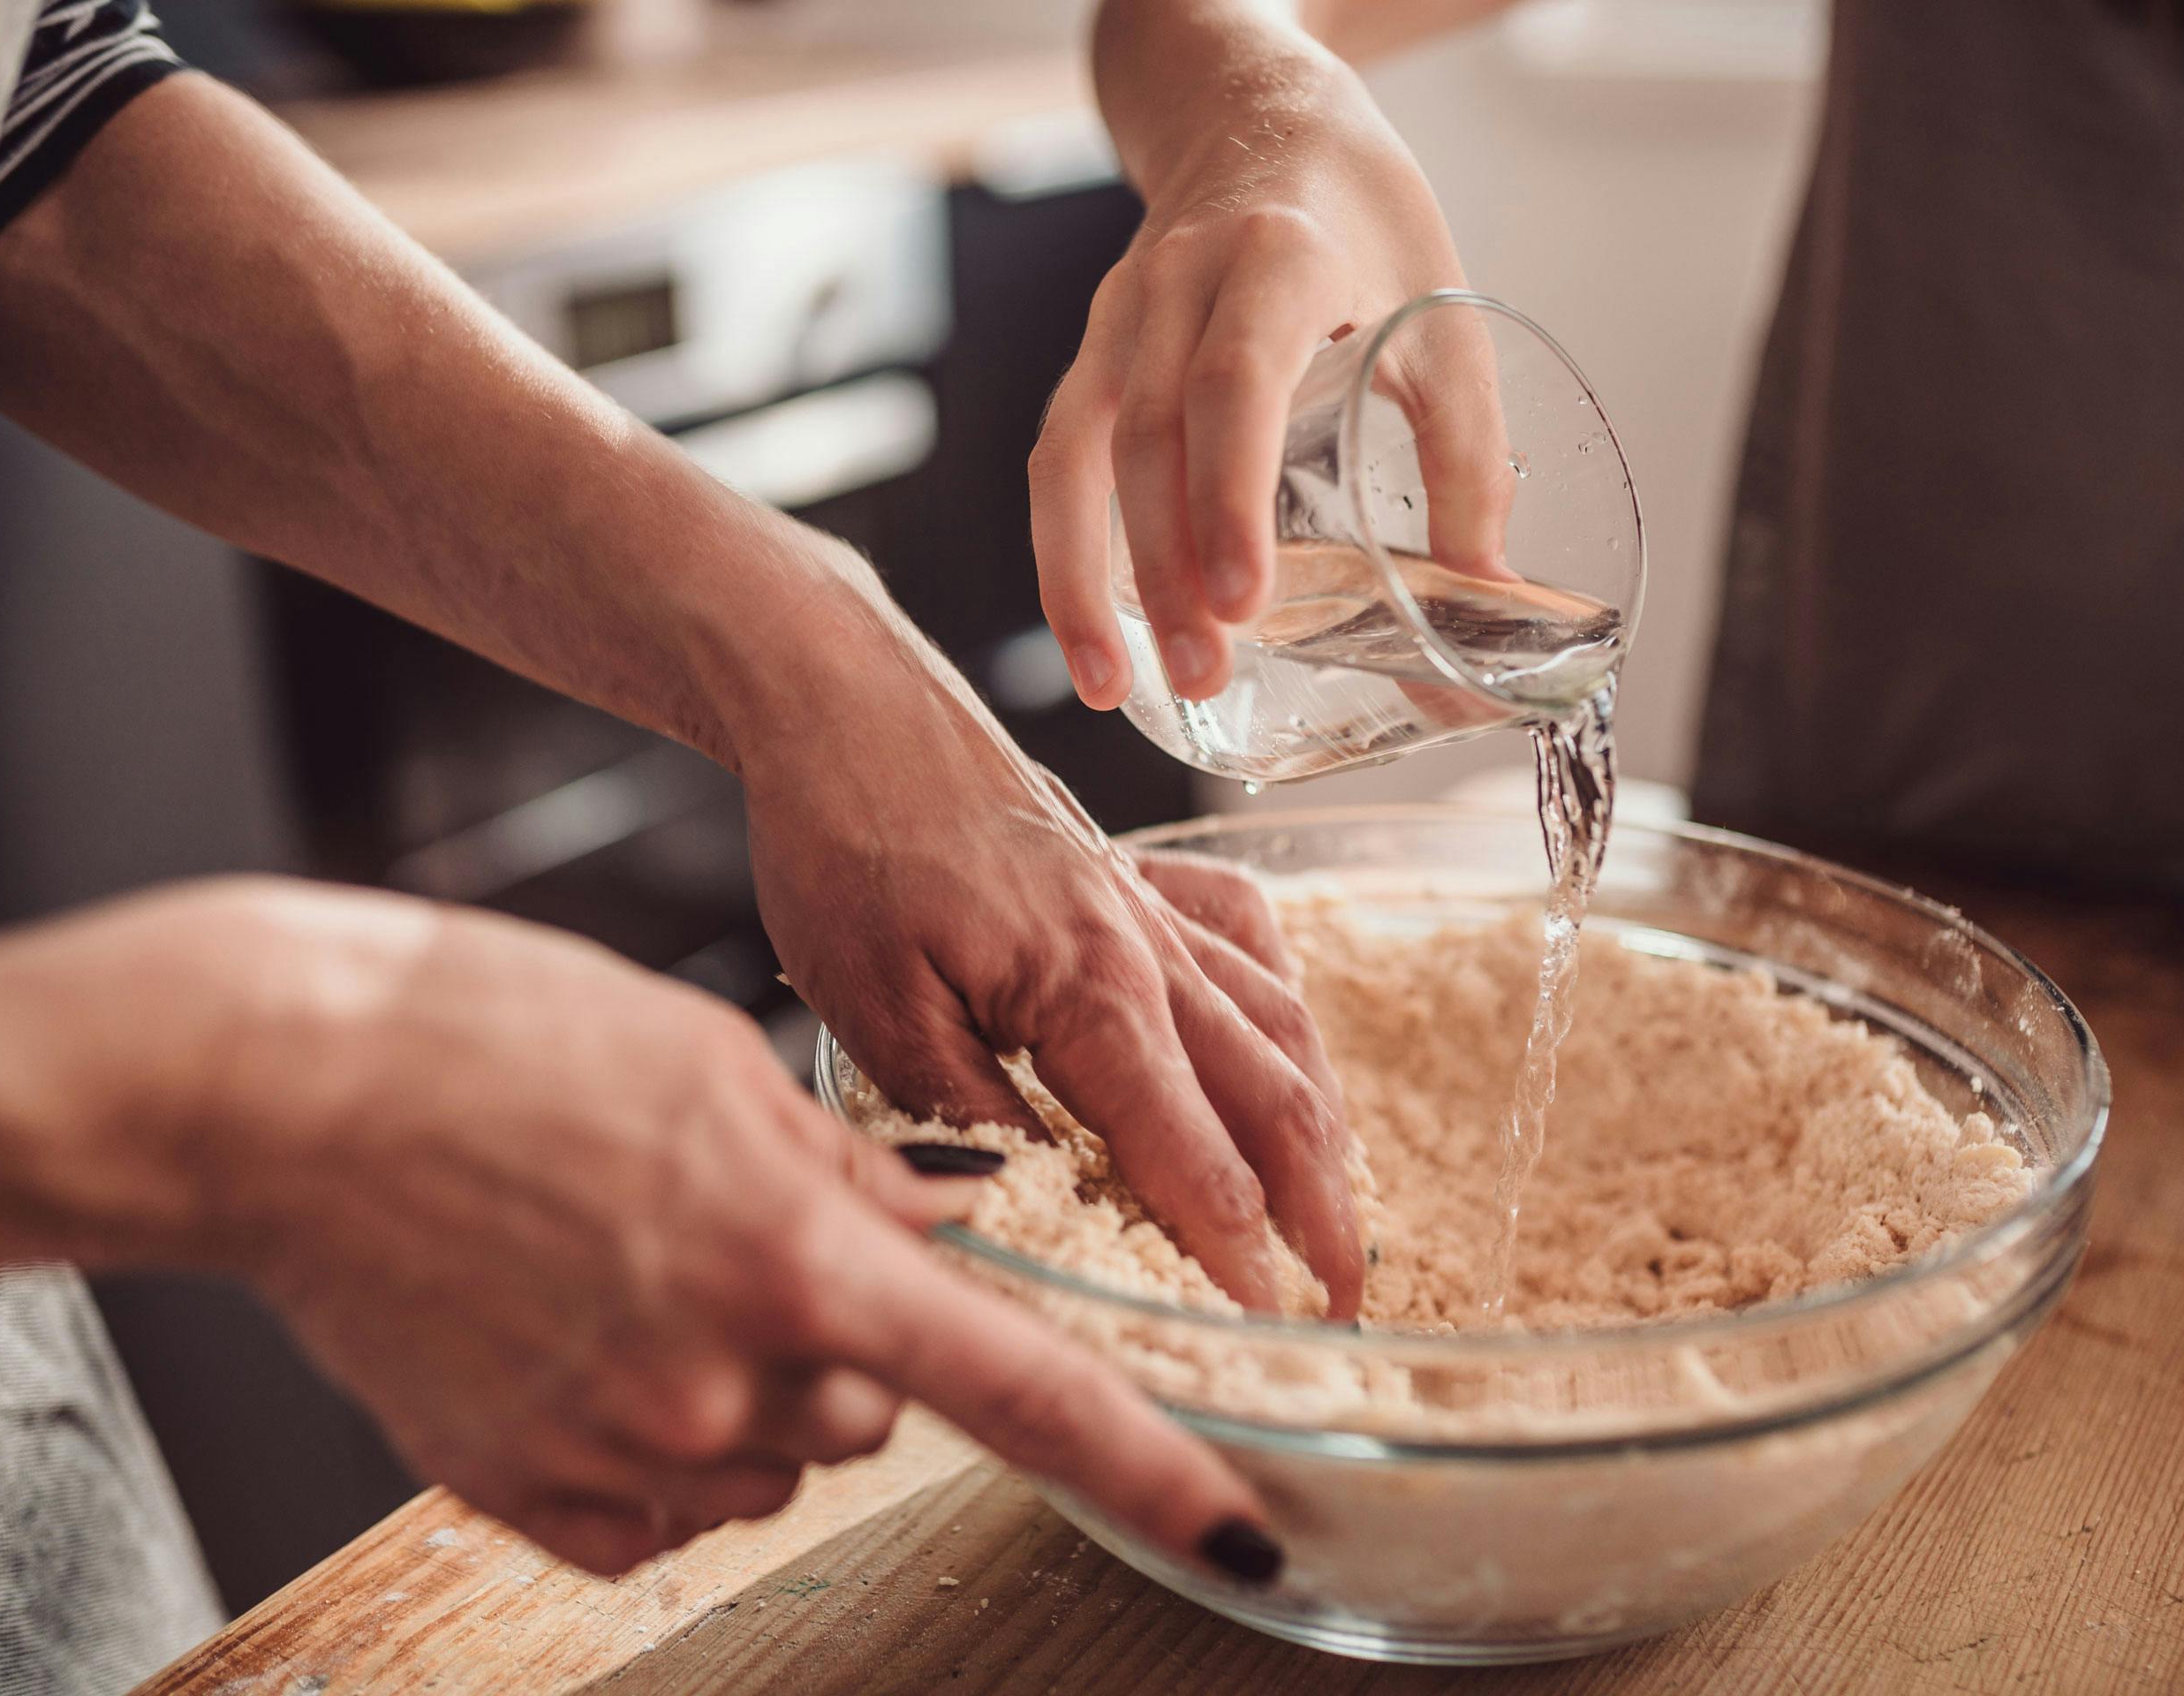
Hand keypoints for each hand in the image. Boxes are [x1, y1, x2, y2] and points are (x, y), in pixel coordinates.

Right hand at [0, 880, 1285, 1580]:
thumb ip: (846, 1176)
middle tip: (752, 1231)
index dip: (1150, 1471)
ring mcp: (619, 1450)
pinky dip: (658, 1433)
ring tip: (640, 1262)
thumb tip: (935, 1234)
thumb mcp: (715, 1066)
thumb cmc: (497, 1037)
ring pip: (770, 1457)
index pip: (1020, 1388)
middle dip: (854, 1337)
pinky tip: (584, 1329)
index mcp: (797, 1257)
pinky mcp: (524, 1492)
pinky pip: (660, 1502)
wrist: (285, 1088)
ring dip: (753, 1382)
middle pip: (875, 1408)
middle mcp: (724, 1380)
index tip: (1246, 1536)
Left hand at [741, 675, 1360, 1317]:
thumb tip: (1026, 1203)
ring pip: (1281, 1025)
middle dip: (1317, 1213)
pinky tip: (1289, 1041)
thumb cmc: (844, 843)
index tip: (1267, 1332)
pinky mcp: (1138, 870)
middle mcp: (1148, 948)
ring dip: (1322, 1127)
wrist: (843, 701)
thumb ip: (962, 1113)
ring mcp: (1153, 904)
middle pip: (1273, 1098)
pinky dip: (1285, 1000)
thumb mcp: (871, 1006)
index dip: (1237, 1253)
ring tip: (1338, 1210)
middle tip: (1340, 1304)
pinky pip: (1250, 936)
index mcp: (1089, 990)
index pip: (1191, 1153)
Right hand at [1034, 25, 1507, 706]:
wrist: (1258, 118)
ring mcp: (1117, 317)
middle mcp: (1176, 283)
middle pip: (1145, 436)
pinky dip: (1064, 552)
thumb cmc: (1363, 221)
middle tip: (1203, 672)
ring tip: (1114, 685)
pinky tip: (1093, 638)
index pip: (1233, 384)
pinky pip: (1058, 459)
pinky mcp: (1090, 355)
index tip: (1244, 599)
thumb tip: (1480, 601)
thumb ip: (1467, 457)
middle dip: (1165, 568)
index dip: (1230, 498)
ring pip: (1077, 453)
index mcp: (1278, 260)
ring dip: (1086, 577)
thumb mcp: (1445, 318)